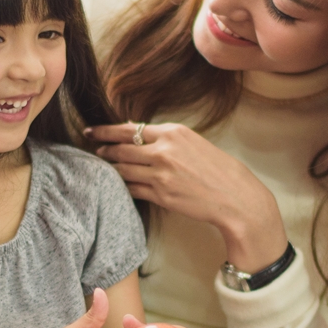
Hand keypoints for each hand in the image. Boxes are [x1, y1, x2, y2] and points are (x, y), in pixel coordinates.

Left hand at [88, 122, 288, 270]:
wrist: (236, 197)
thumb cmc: (219, 170)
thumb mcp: (194, 143)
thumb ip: (167, 139)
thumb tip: (139, 133)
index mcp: (174, 132)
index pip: (131, 129)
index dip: (107, 130)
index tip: (93, 130)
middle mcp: (165, 150)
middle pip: (122, 149)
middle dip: (104, 149)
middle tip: (92, 149)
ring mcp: (161, 174)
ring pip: (123, 169)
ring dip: (110, 169)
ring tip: (101, 167)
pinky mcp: (161, 195)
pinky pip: (133, 189)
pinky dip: (123, 186)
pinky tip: (117, 184)